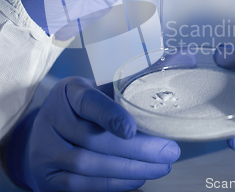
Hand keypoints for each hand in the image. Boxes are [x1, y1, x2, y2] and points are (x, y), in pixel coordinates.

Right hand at [5, 77, 179, 191]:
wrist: (47, 133)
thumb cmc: (89, 106)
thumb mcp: (106, 85)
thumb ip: (143, 72)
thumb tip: (188, 56)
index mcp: (69, 91)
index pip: (88, 103)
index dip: (109, 116)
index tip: (131, 129)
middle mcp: (52, 119)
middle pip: (93, 140)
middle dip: (136, 150)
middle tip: (169, 152)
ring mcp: (46, 151)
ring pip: (89, 166)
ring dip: (130, 169)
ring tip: (162, 167)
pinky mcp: (48, 178)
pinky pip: (84, 186)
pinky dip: (115, 184)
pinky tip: (138, 178)